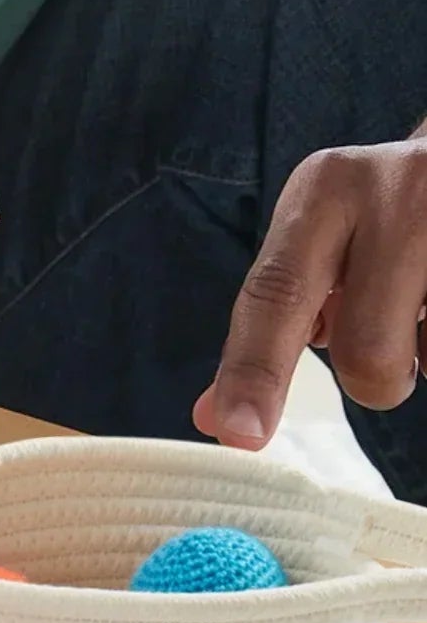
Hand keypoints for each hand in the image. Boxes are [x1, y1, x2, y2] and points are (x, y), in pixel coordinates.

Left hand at [194, 137, 426, 447]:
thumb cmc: (382, 217)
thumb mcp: (319, 242)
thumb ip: (270, 326)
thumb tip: (216, 420)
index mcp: (325, 189)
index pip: (275, 293)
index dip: (254, 370)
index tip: (238, 434)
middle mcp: (394, 194)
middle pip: (366, 351)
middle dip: (374, 378)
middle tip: (388, 344)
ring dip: (424, 357)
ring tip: (424, 299)